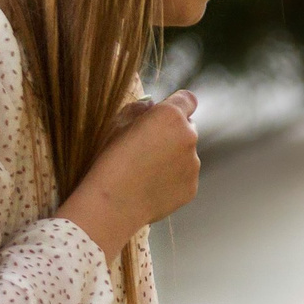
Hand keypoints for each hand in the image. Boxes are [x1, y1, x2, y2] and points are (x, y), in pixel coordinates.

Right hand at [55, 91, 199, 259]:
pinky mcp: (191, 188)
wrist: (113, 204)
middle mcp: (189, 137)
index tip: (164, 115)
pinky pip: (184, 178)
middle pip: (188, 128)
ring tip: (147, 172)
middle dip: (174, 133)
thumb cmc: (110, 161)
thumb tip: (150, 108)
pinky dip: (173, 180)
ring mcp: (193, 165)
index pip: (187, 99)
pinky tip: (151, 187)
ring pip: (187, 155)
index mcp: (170, 116)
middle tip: (149, 147)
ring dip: (174, 158)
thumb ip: (139, 109)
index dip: (176, 105)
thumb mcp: (117, 124)